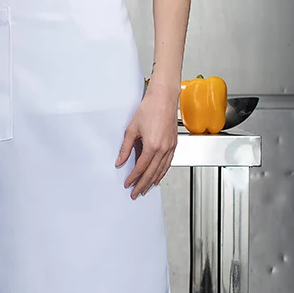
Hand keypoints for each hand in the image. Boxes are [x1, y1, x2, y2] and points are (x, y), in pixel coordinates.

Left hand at [116, 82, 178, 198]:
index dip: (133, 178)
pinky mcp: (174, 145)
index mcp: (152, 146)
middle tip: (136, 193)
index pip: (141, 168)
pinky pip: (168, 164)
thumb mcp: (132, 128)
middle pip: (152, 173)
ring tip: (146, 188)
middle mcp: (163, 149)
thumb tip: (120, 161)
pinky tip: (158, 176)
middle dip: (143, 185)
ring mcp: (170, 148)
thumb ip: (125, 147)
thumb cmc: (149, 109)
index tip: (127, 184)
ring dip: (153, 181)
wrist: (163, 99)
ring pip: (161, 170)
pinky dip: (162, 172)